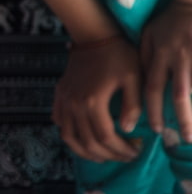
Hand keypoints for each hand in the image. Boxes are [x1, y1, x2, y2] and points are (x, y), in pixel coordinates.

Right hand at [52, 36, 140, 162]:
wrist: (93, 37)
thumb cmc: (117, 56)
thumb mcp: (134, 78)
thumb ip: (132, 106)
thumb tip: (127, 129)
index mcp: (93, 101)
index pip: (105, 137)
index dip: (120, 150)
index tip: (134, 152)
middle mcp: (74, 104)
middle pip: (87, 141)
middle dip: (107, 154)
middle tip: (122, 156)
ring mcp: (64, 100)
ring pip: (68, 136)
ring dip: (84, 151)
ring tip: (101, 155)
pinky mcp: (59, 95)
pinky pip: (58, 121)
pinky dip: (69, 135)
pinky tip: (82, 137)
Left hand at [140, 0, 191, 140]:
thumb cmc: (170, 19)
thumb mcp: (149, 34)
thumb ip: (145, 57)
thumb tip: (142, 80)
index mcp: (161, 55)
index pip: (153, 88)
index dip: (154, 110)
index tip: (157, 129)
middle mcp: (180, 59)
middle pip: (180, 95)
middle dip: (183, 119)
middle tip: (187, 139)